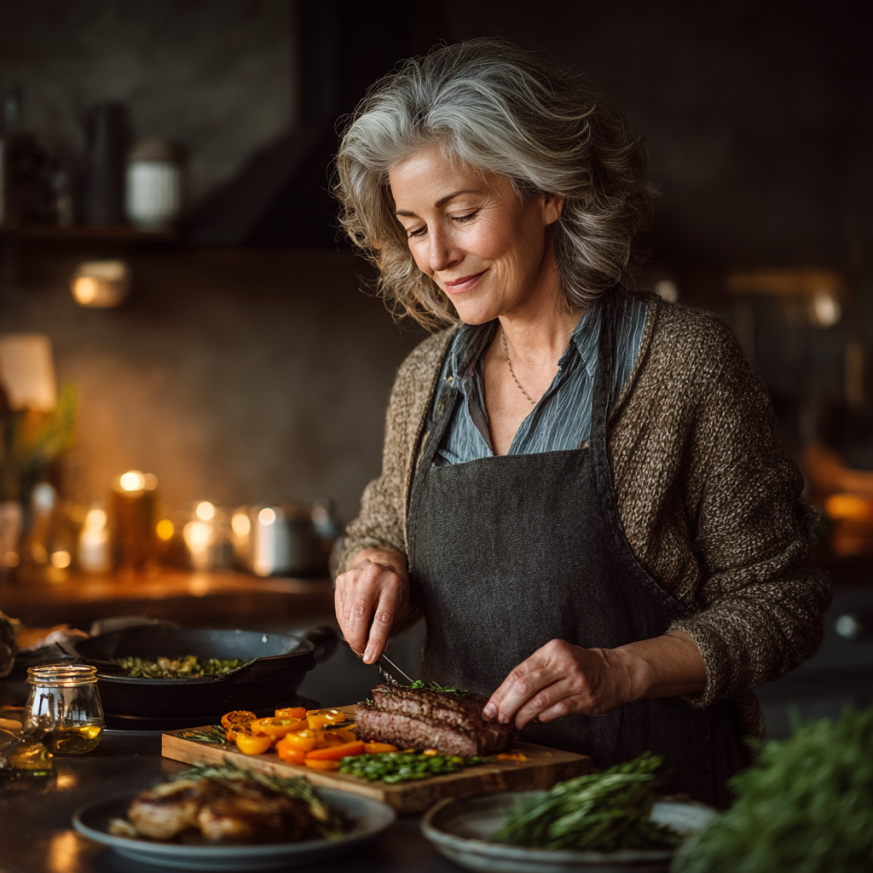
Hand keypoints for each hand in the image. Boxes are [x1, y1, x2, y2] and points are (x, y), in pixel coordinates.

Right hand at [334, 549, 408, 663]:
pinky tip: (353, 624)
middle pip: (359, 615)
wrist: (383, 564)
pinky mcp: (342, 579)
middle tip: (361, 649)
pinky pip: (339, 609)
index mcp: (393, 584)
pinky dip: (344, 623)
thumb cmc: (393, 589)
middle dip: (357, 639)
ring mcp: (355, 576)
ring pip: (347, 614)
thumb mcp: (400, 607)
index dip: (375, 641)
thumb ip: (388, 628)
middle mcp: (374, 577)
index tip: (370, 657)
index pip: (383, 618)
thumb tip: (374, 650)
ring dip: (350, 633)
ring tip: (359, 638)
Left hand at [482, 639, 636, 729]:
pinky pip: (557, 710)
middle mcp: (563, 663)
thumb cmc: (579, 667)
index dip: (501, 693)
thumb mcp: (556, 660)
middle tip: (499, 719)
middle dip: (508, 706)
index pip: (518, 672)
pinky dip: (543, 718)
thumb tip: (506, 699)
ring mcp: (576, 681)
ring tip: (515, 724)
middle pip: (526, 686)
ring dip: (523, 716)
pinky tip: (537, 720)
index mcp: (551, 650)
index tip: (490, 708)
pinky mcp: (586, 698)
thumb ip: (534, 674)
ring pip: (540, 701)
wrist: (616, 671)